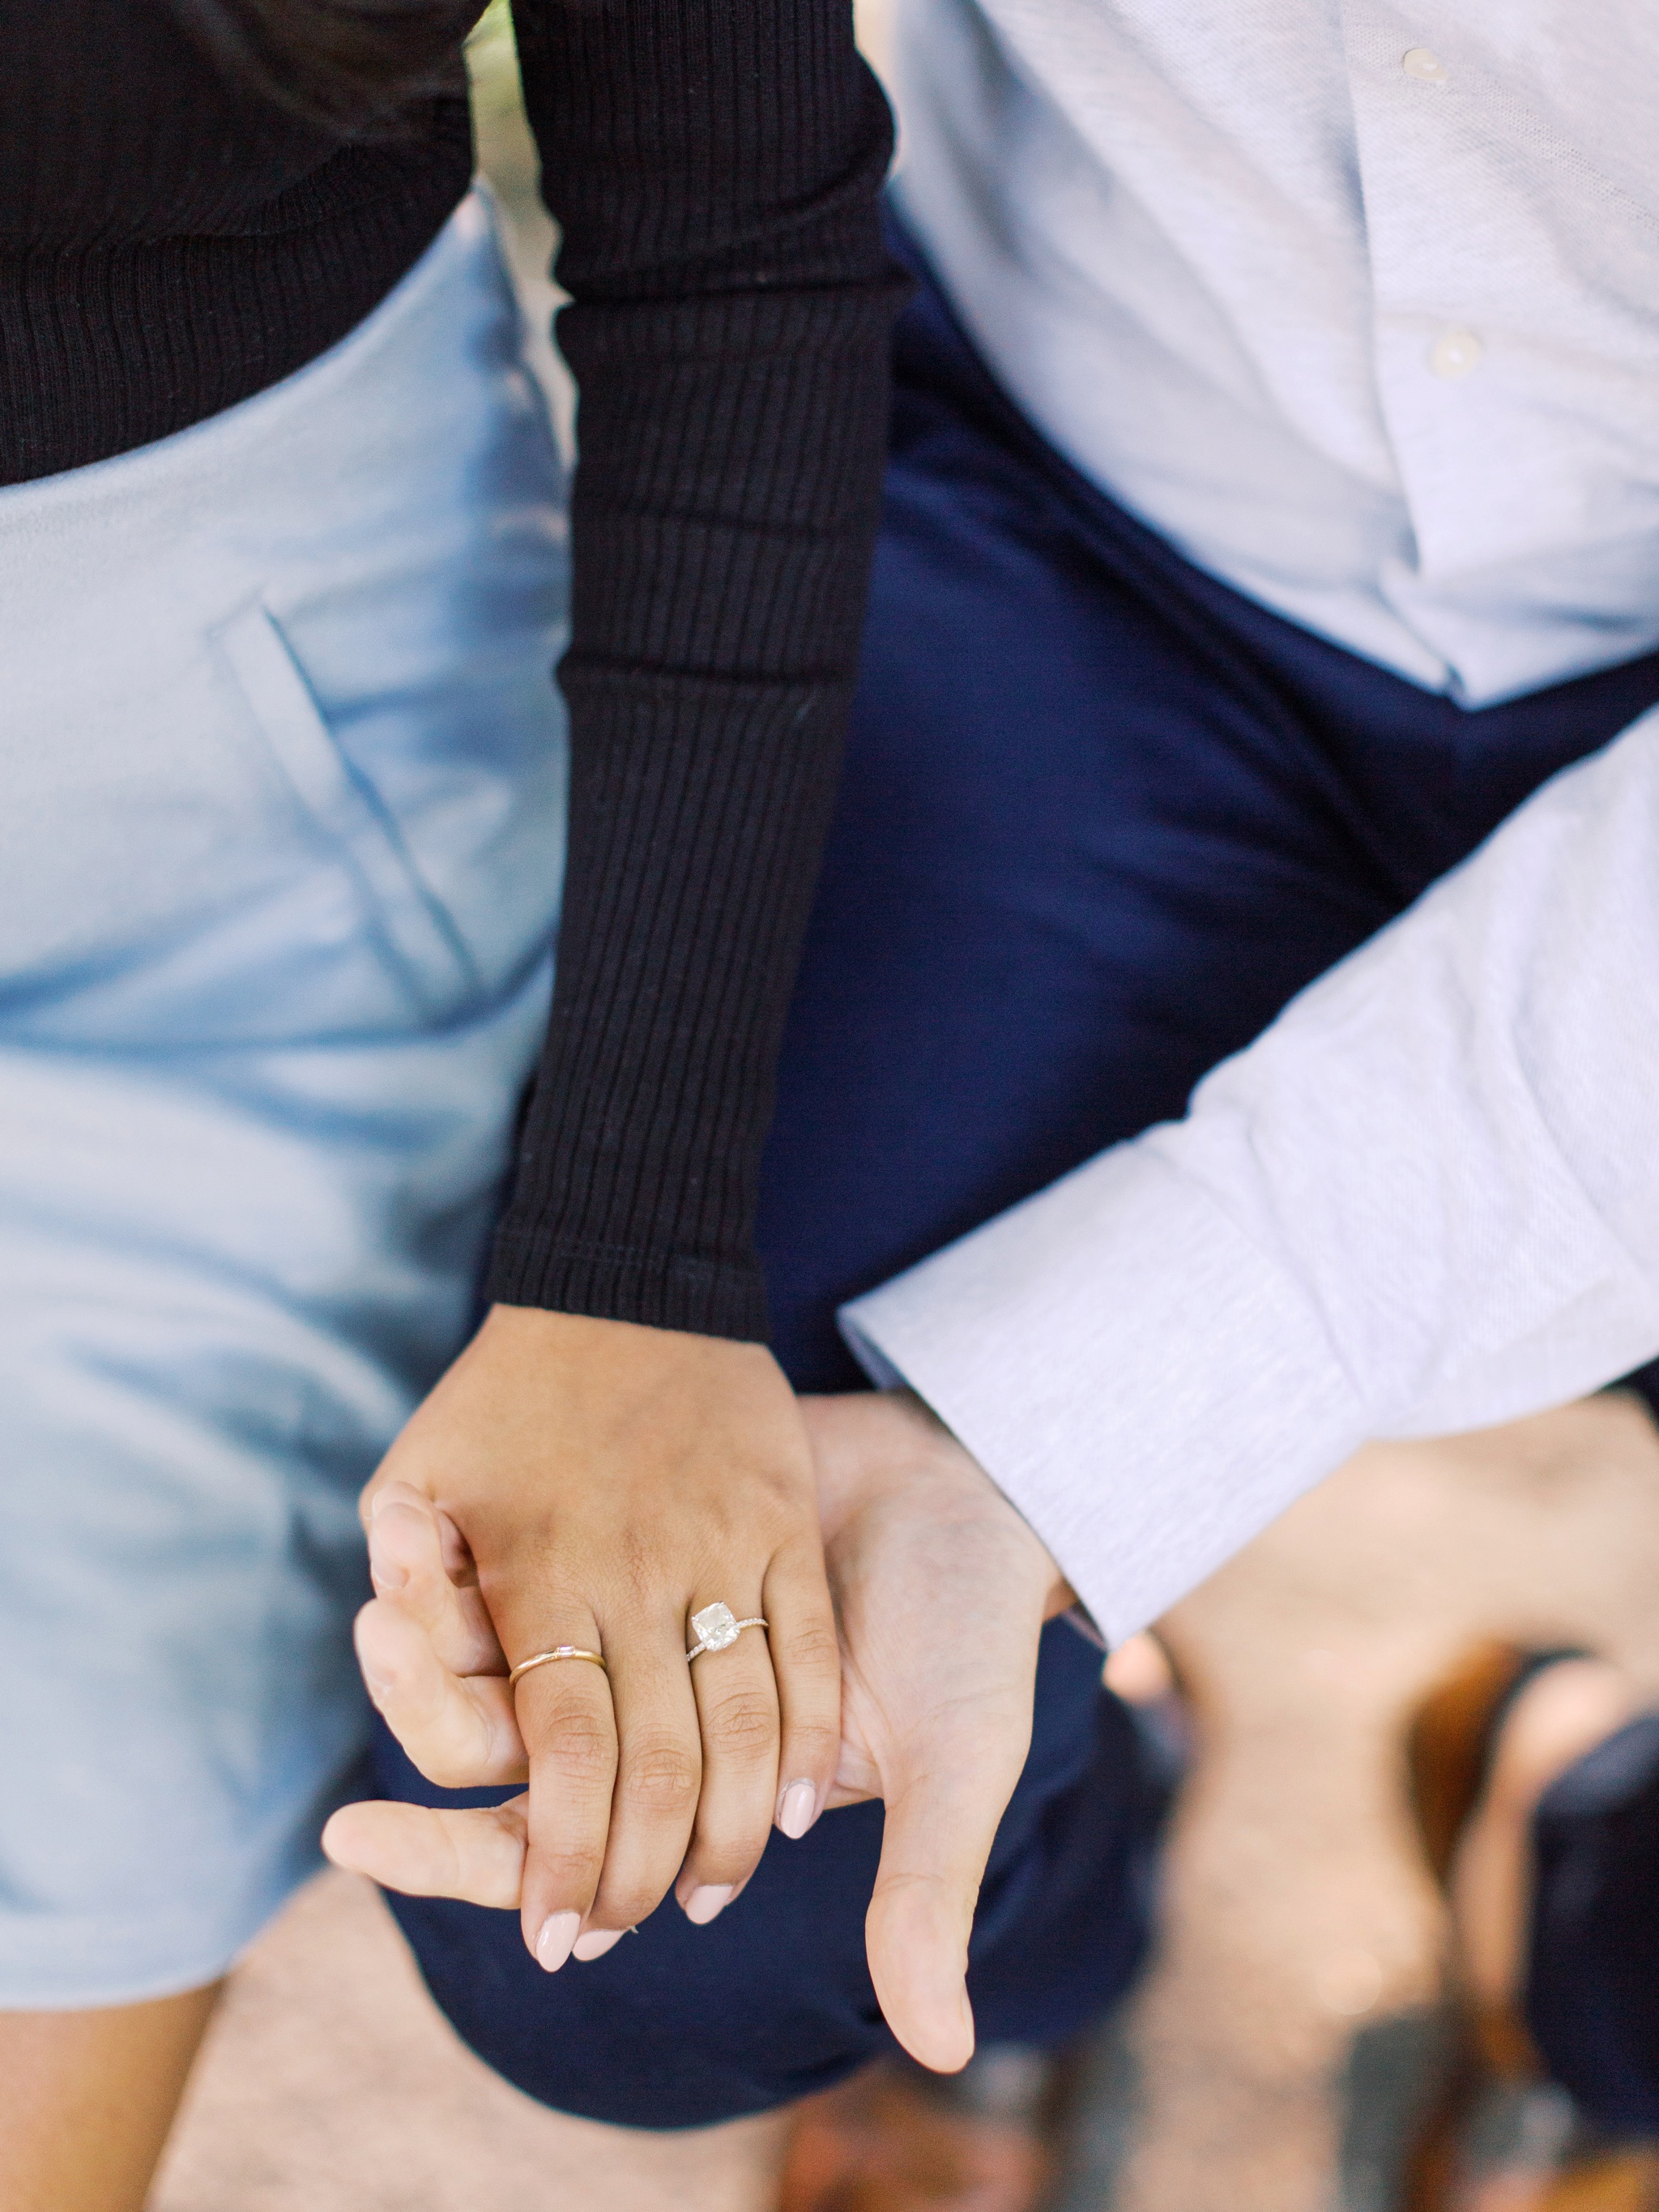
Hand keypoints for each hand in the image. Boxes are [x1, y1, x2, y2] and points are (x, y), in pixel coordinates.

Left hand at [327, 1387, 1070, 2061]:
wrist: (986, 1489)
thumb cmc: (978, 1640)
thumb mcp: (957, 1760)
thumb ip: (924, 1893)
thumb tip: (942, 2054)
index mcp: (705, 1782)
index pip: (558, 1844)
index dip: (460, 1855)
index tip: (351, 1835)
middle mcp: (658, 1708)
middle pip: (508, 1742)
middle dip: (430, 1705)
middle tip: (370, 1634)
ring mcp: (649, 1609)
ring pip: (513, 1644)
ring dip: (444, 1626)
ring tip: (379, 1582)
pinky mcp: (649, 1521)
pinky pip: (556, 1537)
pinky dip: (492, 1536)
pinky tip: (418, 1509)